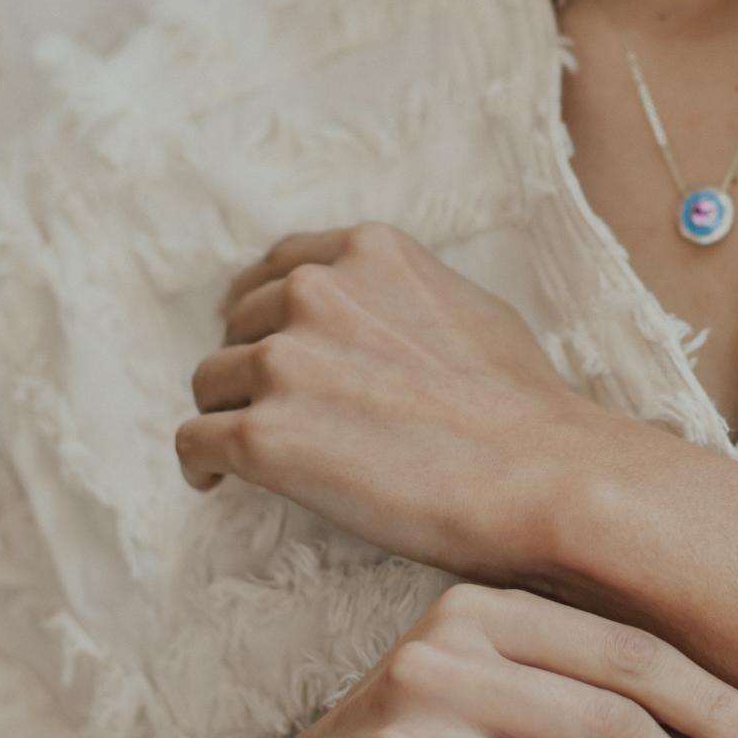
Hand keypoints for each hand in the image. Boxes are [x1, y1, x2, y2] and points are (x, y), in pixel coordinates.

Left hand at [174, 220, 588, 579]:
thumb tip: (368, 314)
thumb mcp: (466, 304)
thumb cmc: (524, 406)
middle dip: (251, 367)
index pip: (278, 265)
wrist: (542, 477)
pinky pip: (195, 442)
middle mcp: (315, 292)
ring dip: (229, 415)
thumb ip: (397, 295)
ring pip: (209, 381)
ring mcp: (284, 361)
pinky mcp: (263, 436)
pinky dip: (203, 466)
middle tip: (277, 412)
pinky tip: (218, 484)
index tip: (265, 342)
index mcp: (368, 252)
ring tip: (255, 456)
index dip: (265, 310)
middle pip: (238, 325)